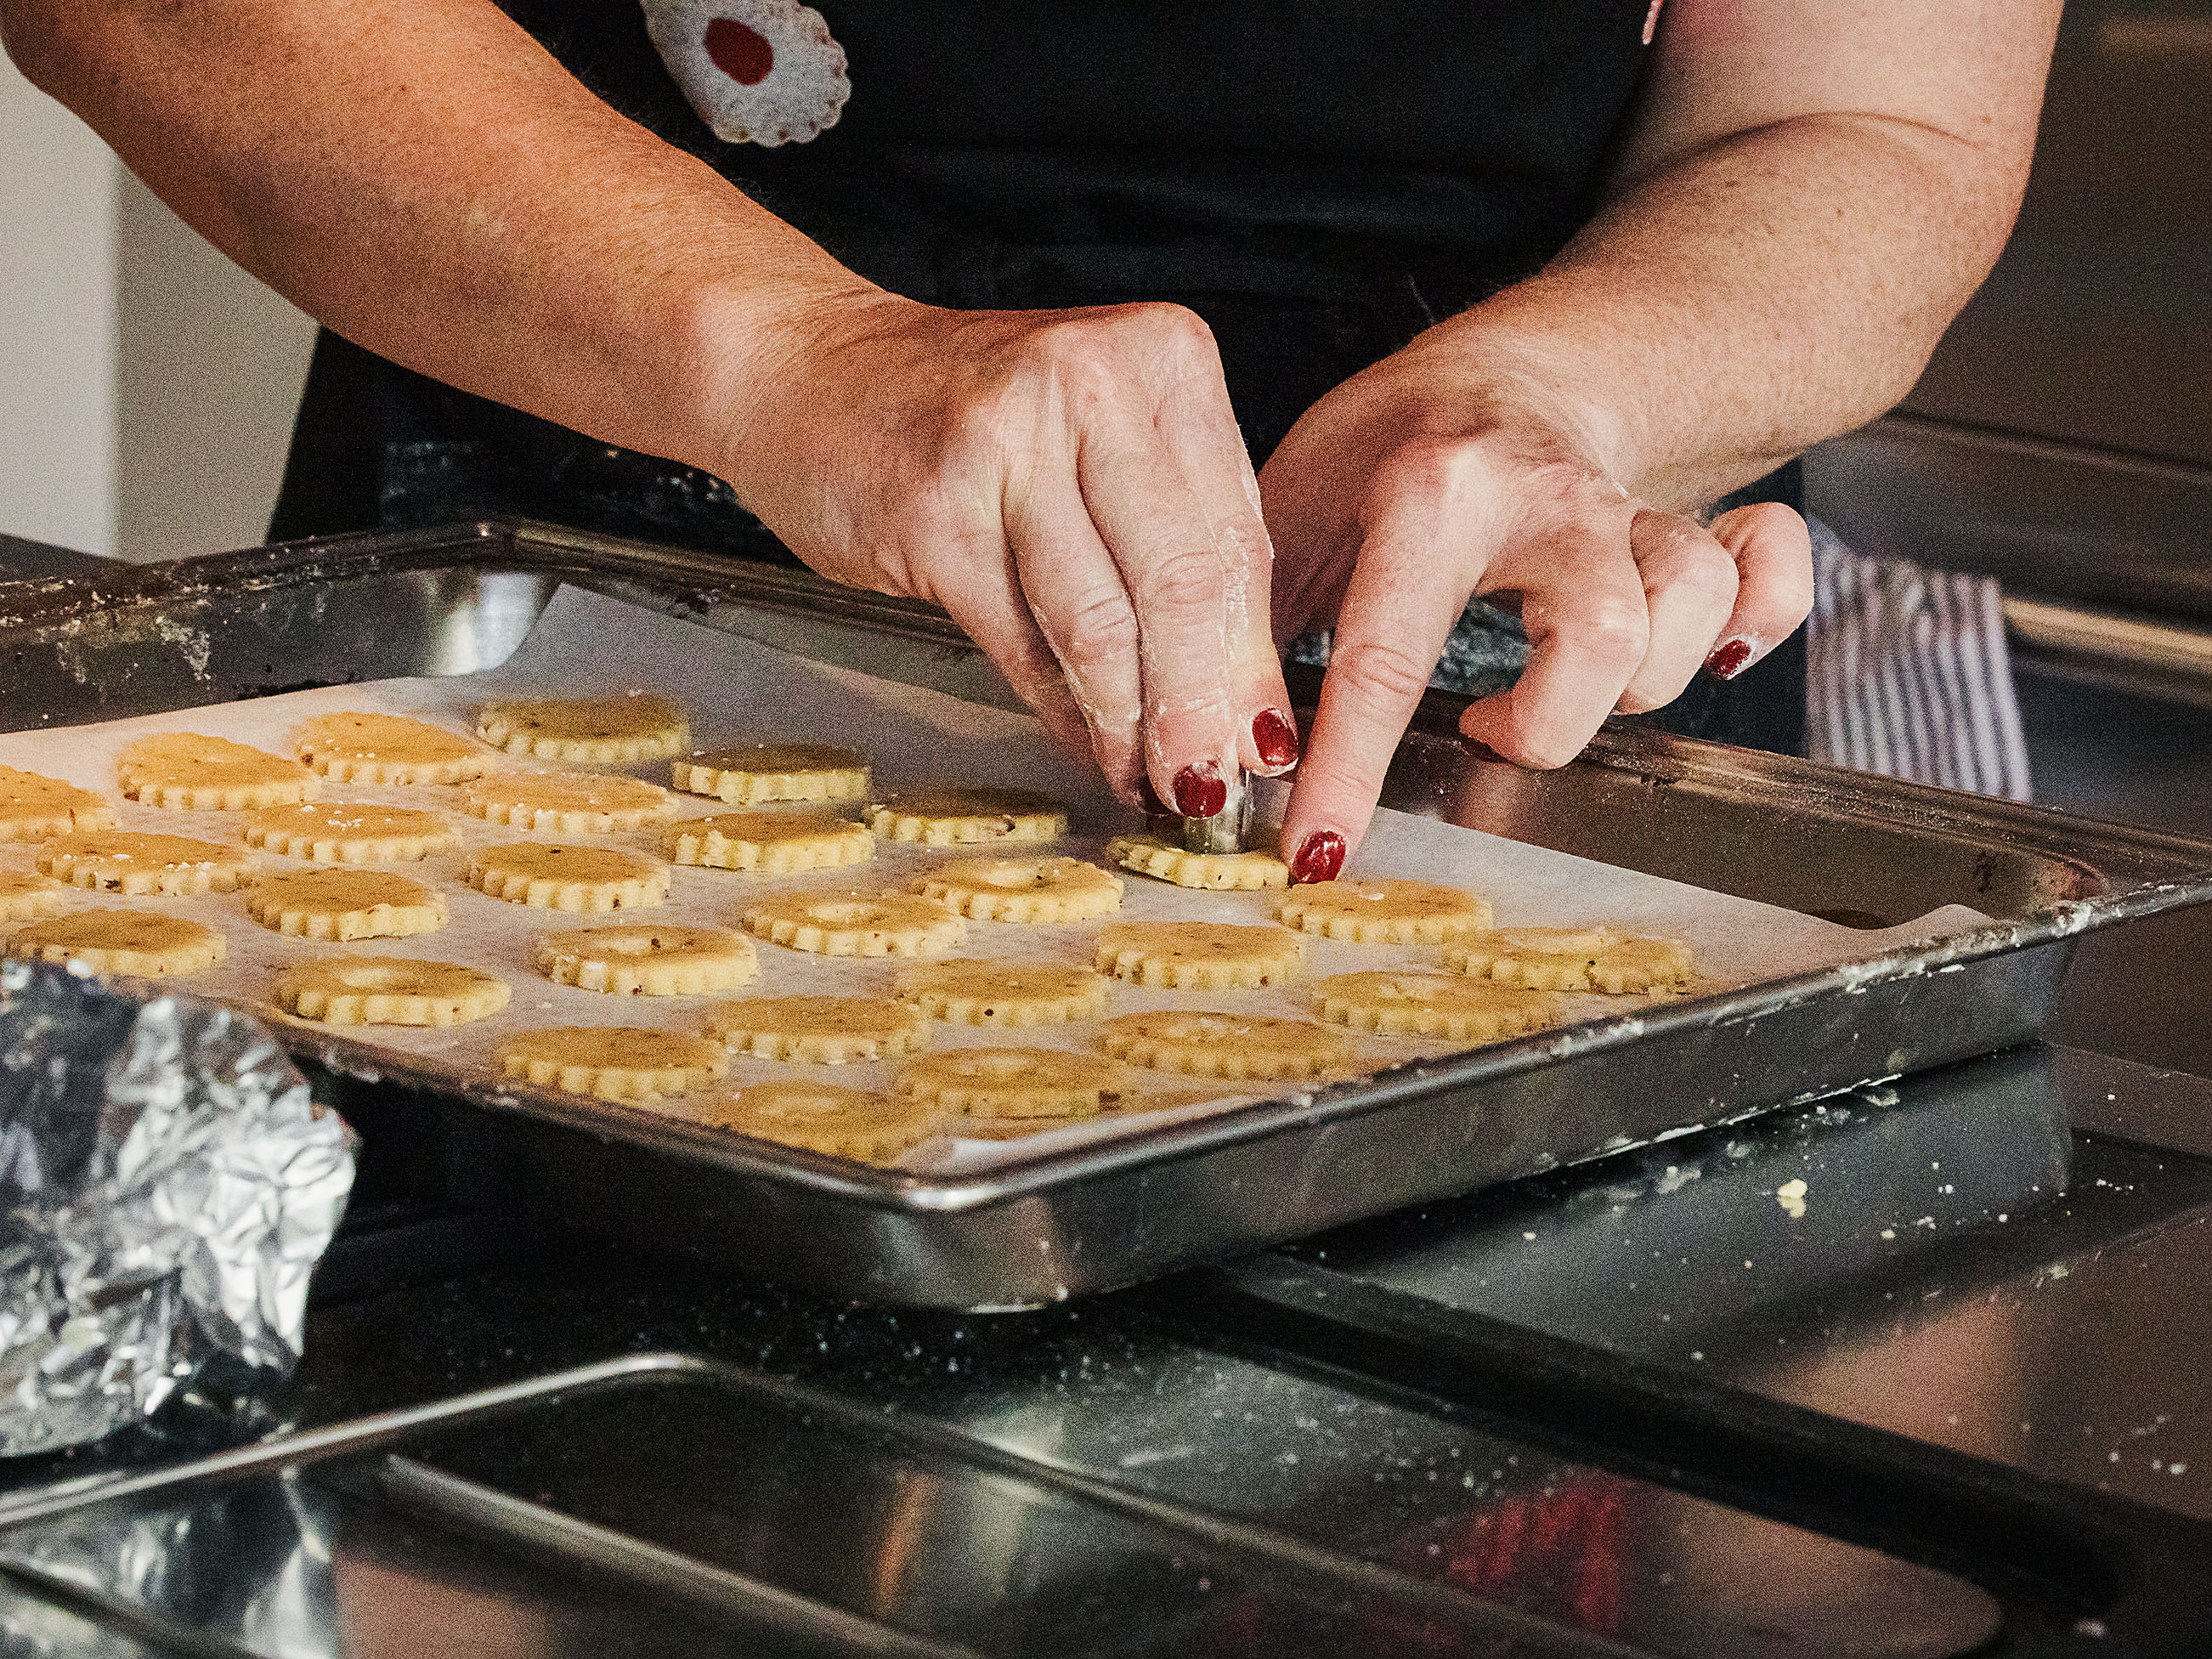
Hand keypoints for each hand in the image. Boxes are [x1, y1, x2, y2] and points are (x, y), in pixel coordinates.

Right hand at [714, 290, 1297, 813]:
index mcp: (1163, 354)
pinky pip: (1022, 643)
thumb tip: (1240, 695)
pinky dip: (1066, 716)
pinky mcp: (935, 510)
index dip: (1258, 658)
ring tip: (1161, 785)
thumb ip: (1172, 536)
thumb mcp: (1097, 440)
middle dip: (1208, 708)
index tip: (1272, 741)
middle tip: (1223, 788)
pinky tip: (1092, 754)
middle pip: (1184, 581)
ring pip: (1104, 622)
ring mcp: (1008, 441)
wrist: (802, 368)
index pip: (1239, 533)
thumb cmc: (961, 415)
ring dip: (1138, 726)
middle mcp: (1092, 380)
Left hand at [1262, 340, 1813, 880]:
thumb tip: (1207, 751)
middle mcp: (1546, 496)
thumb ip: (1251, 626)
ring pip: (1688, 612)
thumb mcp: (1290, 513)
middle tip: (1483, 733)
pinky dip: (1755, 621)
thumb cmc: (1384, 455)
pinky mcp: (1698, 521)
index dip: (1351, 770)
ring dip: (1635, 686)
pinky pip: (1769, 577)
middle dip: (1546, 728)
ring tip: (1555, 689)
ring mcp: (1632, 510)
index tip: (1321, 851)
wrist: (1505, 374)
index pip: (1387, 657)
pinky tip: (1693, 651)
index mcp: (1428, 492)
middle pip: (1604, 638)